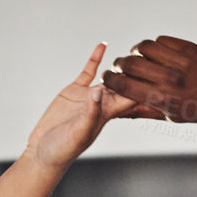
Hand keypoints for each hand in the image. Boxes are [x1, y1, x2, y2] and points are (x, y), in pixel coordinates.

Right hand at [22, 42, 144, 169]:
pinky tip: (102, 45)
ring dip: (120, 65)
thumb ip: (90, 113)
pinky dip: (95, 59)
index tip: (152, 71)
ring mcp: (89, 95)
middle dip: (136, 72)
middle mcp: (102, 103)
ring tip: (133, 51)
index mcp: (107, 114)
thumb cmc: (63, 150)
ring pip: (109, 76)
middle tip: (147, 55)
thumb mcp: (78, 133)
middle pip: (125, 84)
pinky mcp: (75, 91)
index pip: (130, 97)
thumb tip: (99, 92)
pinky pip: (88, 72)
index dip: (141, 85)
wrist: (44, 151)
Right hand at [102, 36, 196, 128]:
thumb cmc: (195, 112)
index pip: (125, 85)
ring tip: (136, 57)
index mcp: (163, 100)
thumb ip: (141, 110)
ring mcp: (182, 62)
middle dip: (119, 64)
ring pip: (145, 47)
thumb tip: (114, 111)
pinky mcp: (191, 49)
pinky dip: (154, 45)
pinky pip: (162, 40)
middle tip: (119, 66)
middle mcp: (171, 80)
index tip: (105, 77)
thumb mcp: (168, 116)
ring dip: (135, 51)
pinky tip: (155, 53)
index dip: (109, 80)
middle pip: (131, 63)